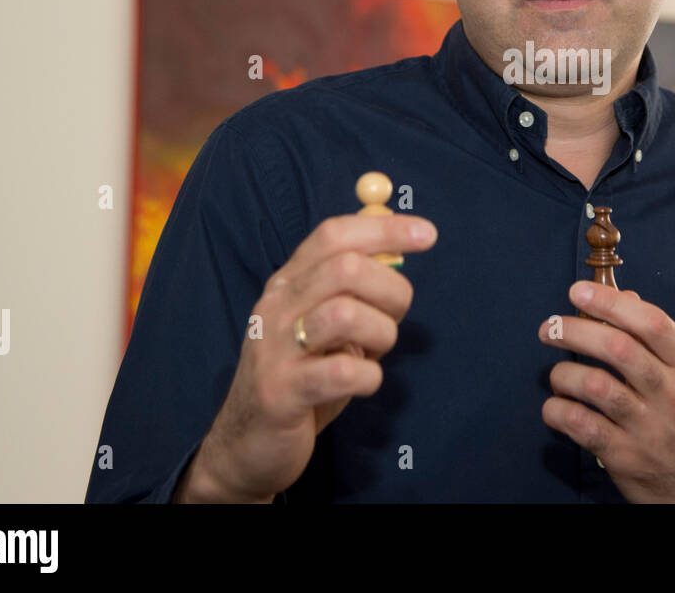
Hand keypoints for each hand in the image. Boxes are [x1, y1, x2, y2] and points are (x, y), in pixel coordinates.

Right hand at [175, 212, 435, 502]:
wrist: (246, 444)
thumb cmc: (300, 376)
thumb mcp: (323, 323)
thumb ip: (351, 287)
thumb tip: (396, 249)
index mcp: (288, 282)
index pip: (334, 234)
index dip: (385, 229)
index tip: (428, 234)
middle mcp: (276, 307)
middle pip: (346, 268)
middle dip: (391, 290)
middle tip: (395, 319)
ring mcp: (275, 349)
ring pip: (345, 314)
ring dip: (380, 334)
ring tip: (373, 354)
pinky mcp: (281, 392)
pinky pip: (345, 372)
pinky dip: (370, 377)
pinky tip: (362, 383)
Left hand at [537, 281, 674, 502]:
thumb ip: (655, 337)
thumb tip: (621, 296)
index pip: (652, 323)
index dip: (611, 303)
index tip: (579, 292)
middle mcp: (671, 394)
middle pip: (619, 349)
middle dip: (575, 331)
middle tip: (549, 328)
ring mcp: (649, 428)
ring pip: (596, 386)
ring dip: (564, 373)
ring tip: (557, 374)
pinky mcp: (625, 457)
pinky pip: (582, 425)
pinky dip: (558, 410)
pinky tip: (555, 406)